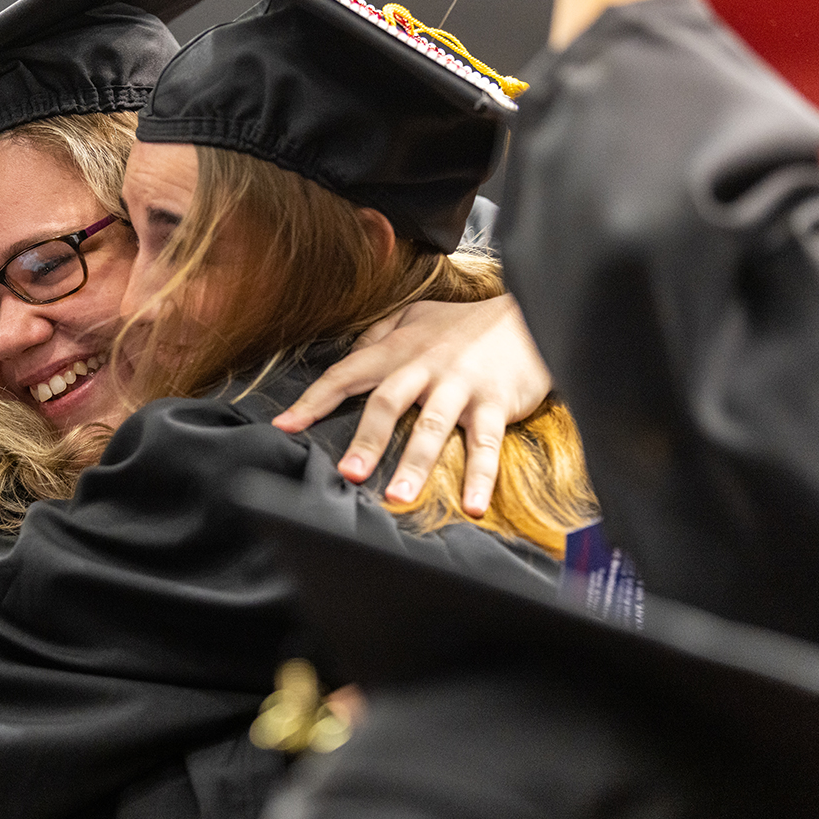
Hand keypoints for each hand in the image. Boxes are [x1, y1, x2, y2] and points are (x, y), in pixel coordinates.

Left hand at [273, 295, 550, 517]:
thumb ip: (380, 334)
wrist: (533, 312)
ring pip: (432, 426)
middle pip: (387, 403)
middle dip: (366, 440)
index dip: (315, 399)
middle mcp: (425, 366)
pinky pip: (485, 443)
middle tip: (348, 475)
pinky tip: (472, 505)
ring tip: (397, 497)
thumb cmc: (468, 323)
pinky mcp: (496, 402)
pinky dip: (480, 476)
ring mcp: (460, 385)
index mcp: (399, 349)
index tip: (285, 426)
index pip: (347, 373)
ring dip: (414, 464)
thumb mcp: (417, 315)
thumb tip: (348, 352)